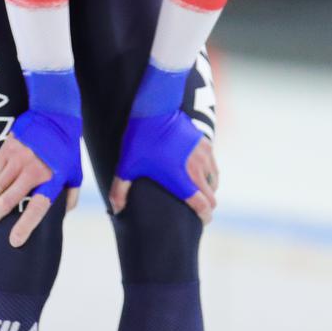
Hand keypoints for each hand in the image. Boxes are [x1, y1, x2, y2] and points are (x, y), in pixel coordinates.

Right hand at [0, 108, 81, 247]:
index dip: (25, 226)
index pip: (37, 207)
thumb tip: (62, 215)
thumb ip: (70, 195)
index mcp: (52, 178)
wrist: (55, 114)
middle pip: (8, 200)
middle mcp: (33, 169)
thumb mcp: (75, 172)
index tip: (14, 241)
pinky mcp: (7, 148)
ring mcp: (18, 158)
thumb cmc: (66, 147)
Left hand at [109, 110, 218, 224]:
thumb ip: (119, 191)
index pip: (203, 206)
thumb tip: (116, 210)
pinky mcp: (205, 143)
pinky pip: (213, 164)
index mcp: (181, 180)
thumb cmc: (140, 139)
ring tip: (197, 190)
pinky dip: (209, 172)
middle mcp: (197, 170)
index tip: (201, 221)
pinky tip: (198, 171)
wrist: (156, 109)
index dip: (204, 218)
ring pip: (215, 180)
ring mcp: (203, 155)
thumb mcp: (126, 166)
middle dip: (207, 206)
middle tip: (197, 209)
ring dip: (209, 188)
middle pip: (212, 196)